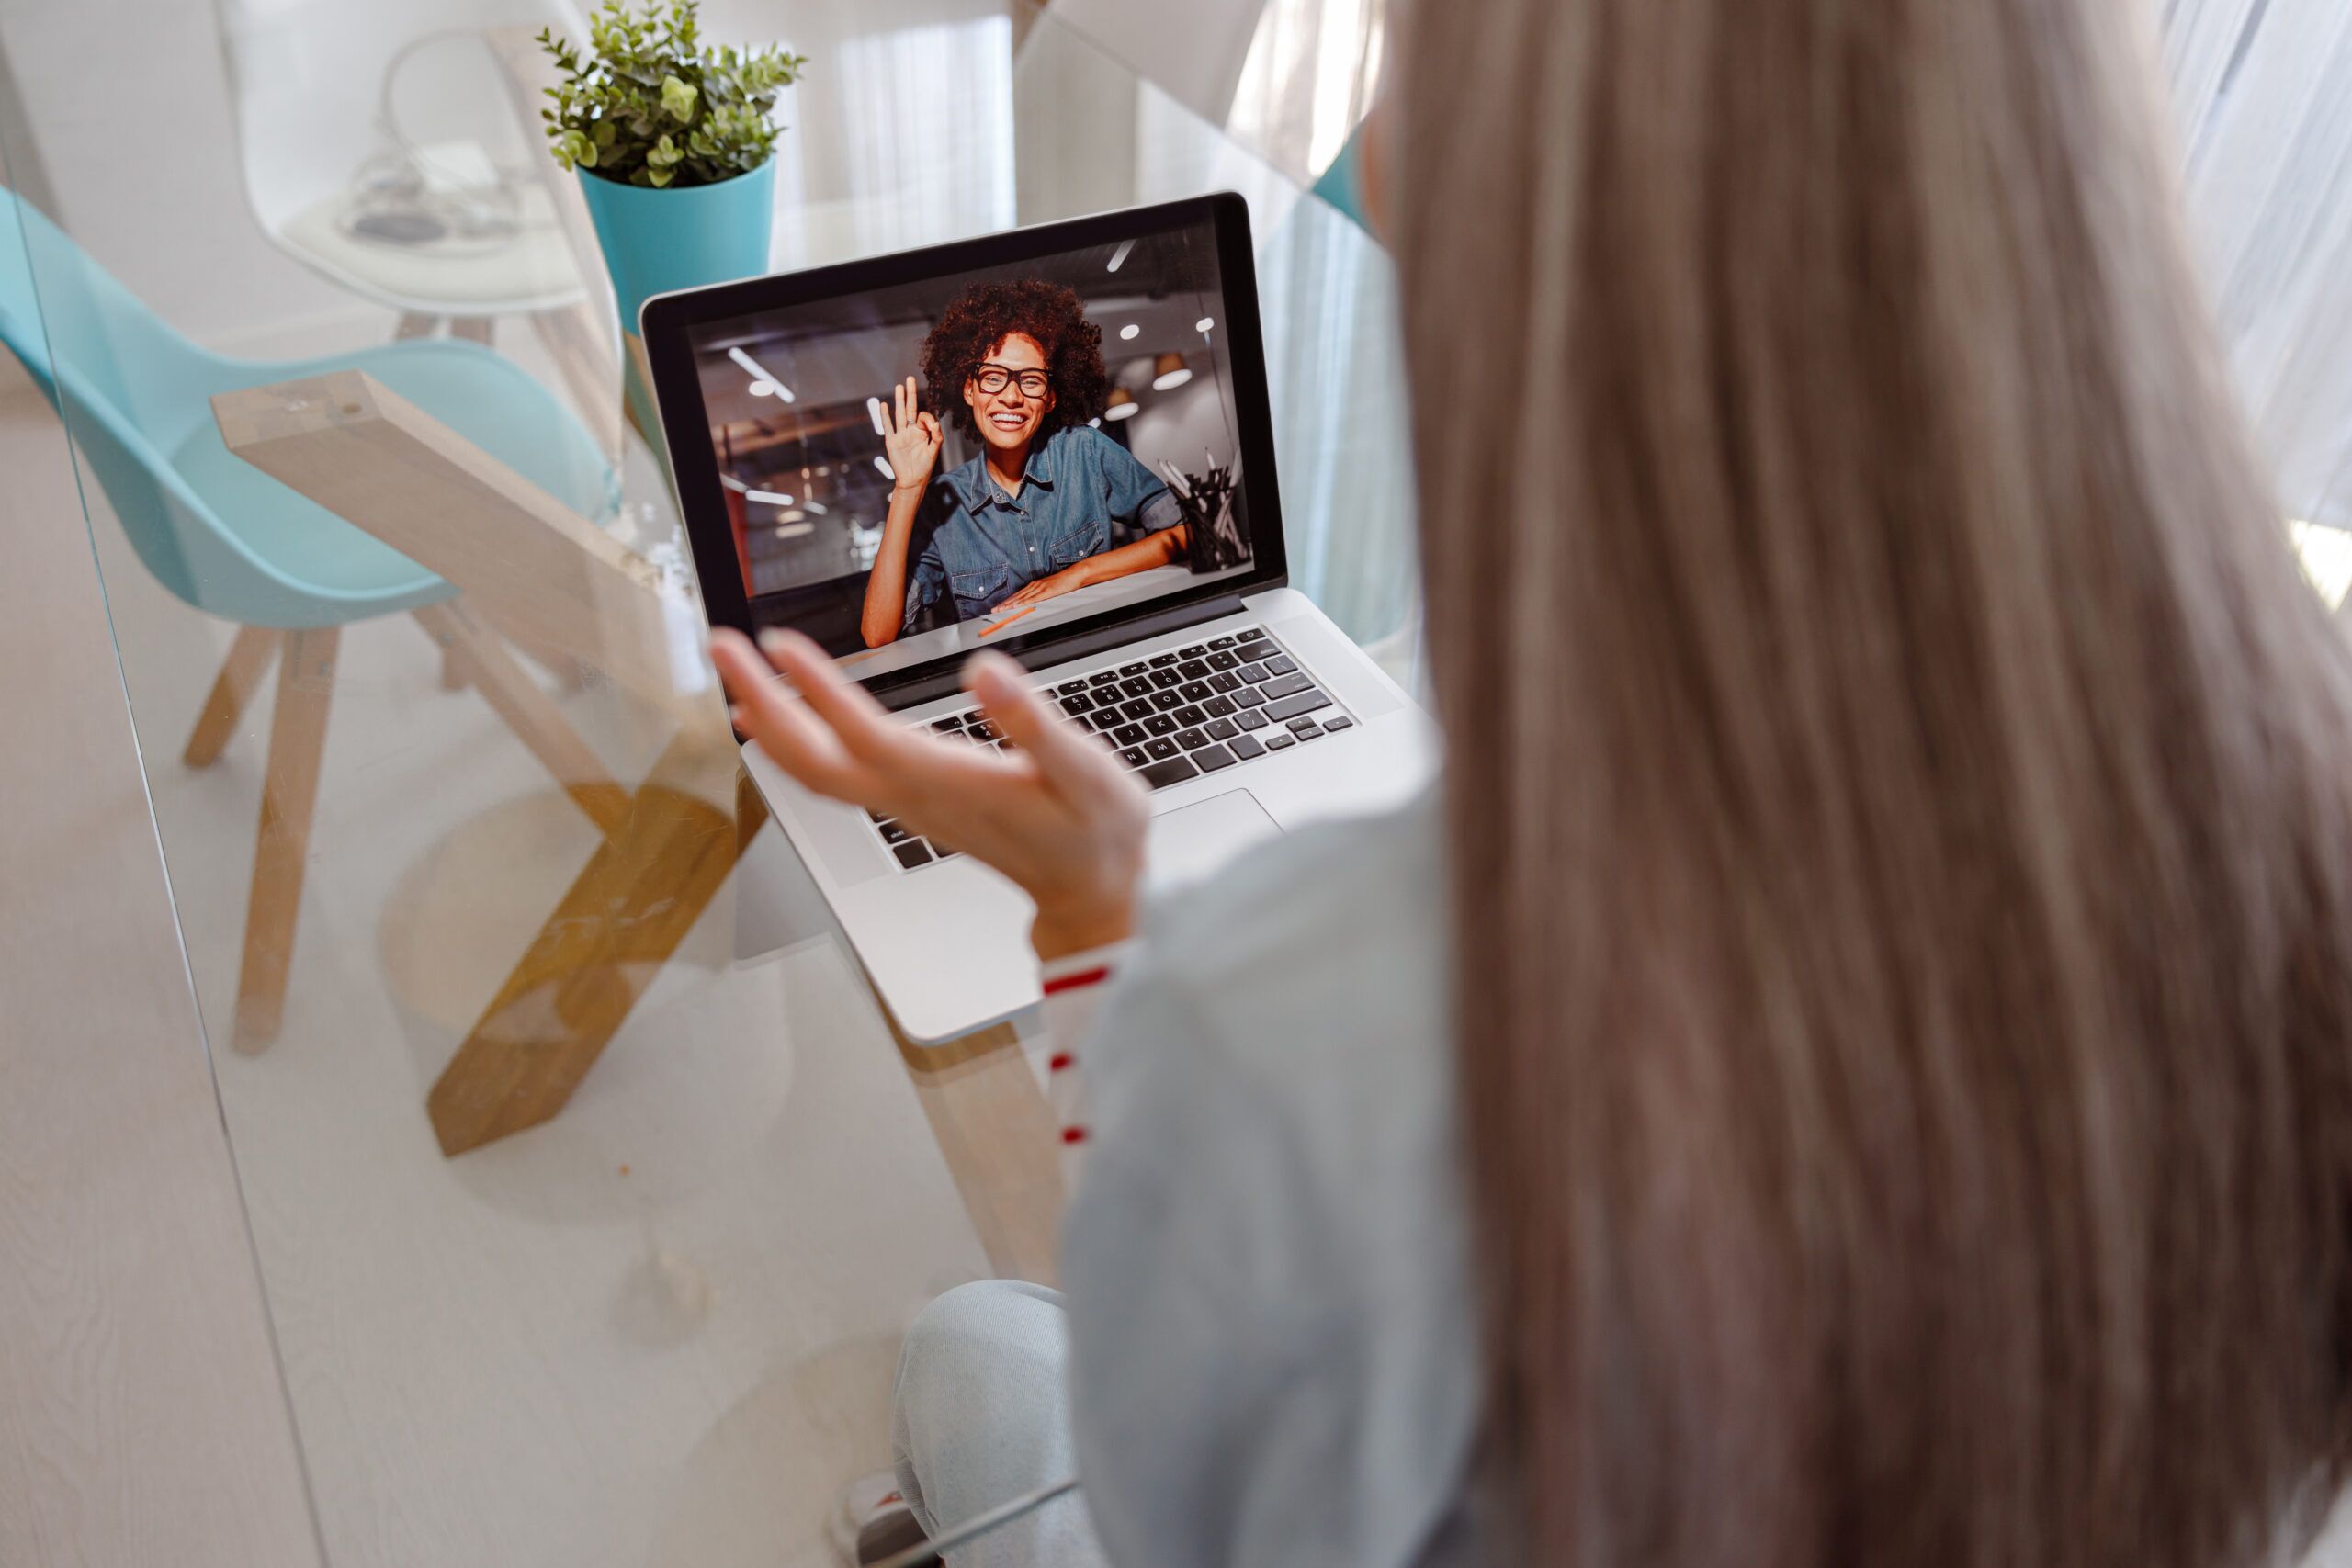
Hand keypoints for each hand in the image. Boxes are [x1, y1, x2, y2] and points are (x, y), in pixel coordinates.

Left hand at [712, 626, 1146, 960]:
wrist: (1089, 888)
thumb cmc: (1091, 830)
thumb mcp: (1083, 771)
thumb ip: (1033, 721)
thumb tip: (986, 671)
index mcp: (946, 783)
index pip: (862, 733)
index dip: (817, 690)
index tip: (777, 644)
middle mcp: (910, 796)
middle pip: (812, 756)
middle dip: (763, 698)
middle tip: (721, 642)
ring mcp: (901, 804)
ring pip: (813, 769)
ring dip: (769, 718)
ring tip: (735, 670)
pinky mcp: (905, 803)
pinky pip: (830, 776)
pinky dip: (793, 742)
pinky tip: (779, 719)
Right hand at [881, 375, 941, 493]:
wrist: (912, 481)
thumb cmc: (924, 467)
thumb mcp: (934, 451)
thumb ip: (937, 436)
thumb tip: (934, 423)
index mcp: (922, 432)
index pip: (924, 416)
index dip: (927, 418)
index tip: (930, 427)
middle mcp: (911, 431)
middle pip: (910, 408)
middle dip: (910, 394)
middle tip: (909, 379)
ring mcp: (900, 435)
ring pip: (899, 414)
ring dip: (899, 400)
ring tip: (899, 387)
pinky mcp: (891, 441)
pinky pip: (888, 426)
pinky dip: (885, 416)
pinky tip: (884, 405)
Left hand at [997, 563, 1091, 611]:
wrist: (1074, 575)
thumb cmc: (1064, 583)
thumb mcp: (1049, 589)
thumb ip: (1041, 595)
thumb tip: (1033, 603)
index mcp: (1034, 586)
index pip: (1018, 595)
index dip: (1007, 602)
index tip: (999, 607)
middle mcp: (1034, 586)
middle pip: (1016, 597)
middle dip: (1004, 604)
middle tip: (994, 610)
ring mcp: (1039, 588)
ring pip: (1022, 598)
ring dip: (1010, 604)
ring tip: (1001, 609)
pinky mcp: (1046, 591)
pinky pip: (1032, 598)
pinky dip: (1023, 602)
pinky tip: (1016, 606)